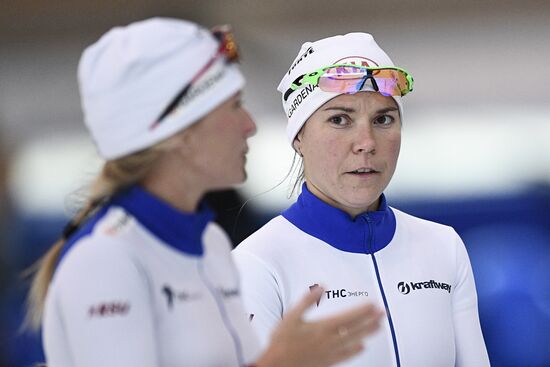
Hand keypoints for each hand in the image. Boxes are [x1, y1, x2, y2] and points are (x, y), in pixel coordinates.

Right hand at [255, 287, 383, 366]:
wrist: (277, 364)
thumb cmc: (282, 341)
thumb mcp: (291, 316)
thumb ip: (306, 301)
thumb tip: (320, 287)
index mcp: (322, 327)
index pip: (348, 317)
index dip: (362, 310)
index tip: (373, 305)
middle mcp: (329, 340)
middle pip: (355, 329)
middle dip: (370, 320)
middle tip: (383, 314)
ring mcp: (329, 351)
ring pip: (354, 341)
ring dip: (367, 333)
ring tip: (378, 327)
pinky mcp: (327, 361)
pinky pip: (346, 355)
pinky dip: (355, 351)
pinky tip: (361, 347)